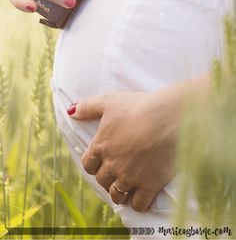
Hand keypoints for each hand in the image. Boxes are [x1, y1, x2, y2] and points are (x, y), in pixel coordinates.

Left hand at [67, 87, 183, 211]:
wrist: (167, 118)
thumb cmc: (138, 107)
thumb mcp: (109, 101)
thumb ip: (88, 107)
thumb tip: (71, 111)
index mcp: (101, 146)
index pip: (88, 164)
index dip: (93, 164)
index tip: (99, 162)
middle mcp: (112, 165)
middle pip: (102, 180)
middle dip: (106, 178)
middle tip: (114, 174)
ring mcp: (130, 177)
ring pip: (118, 195)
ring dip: (119, 193)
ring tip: (124, 189)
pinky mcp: (149, 185)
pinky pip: (139, 203)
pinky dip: (137, 203)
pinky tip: (140, 198)